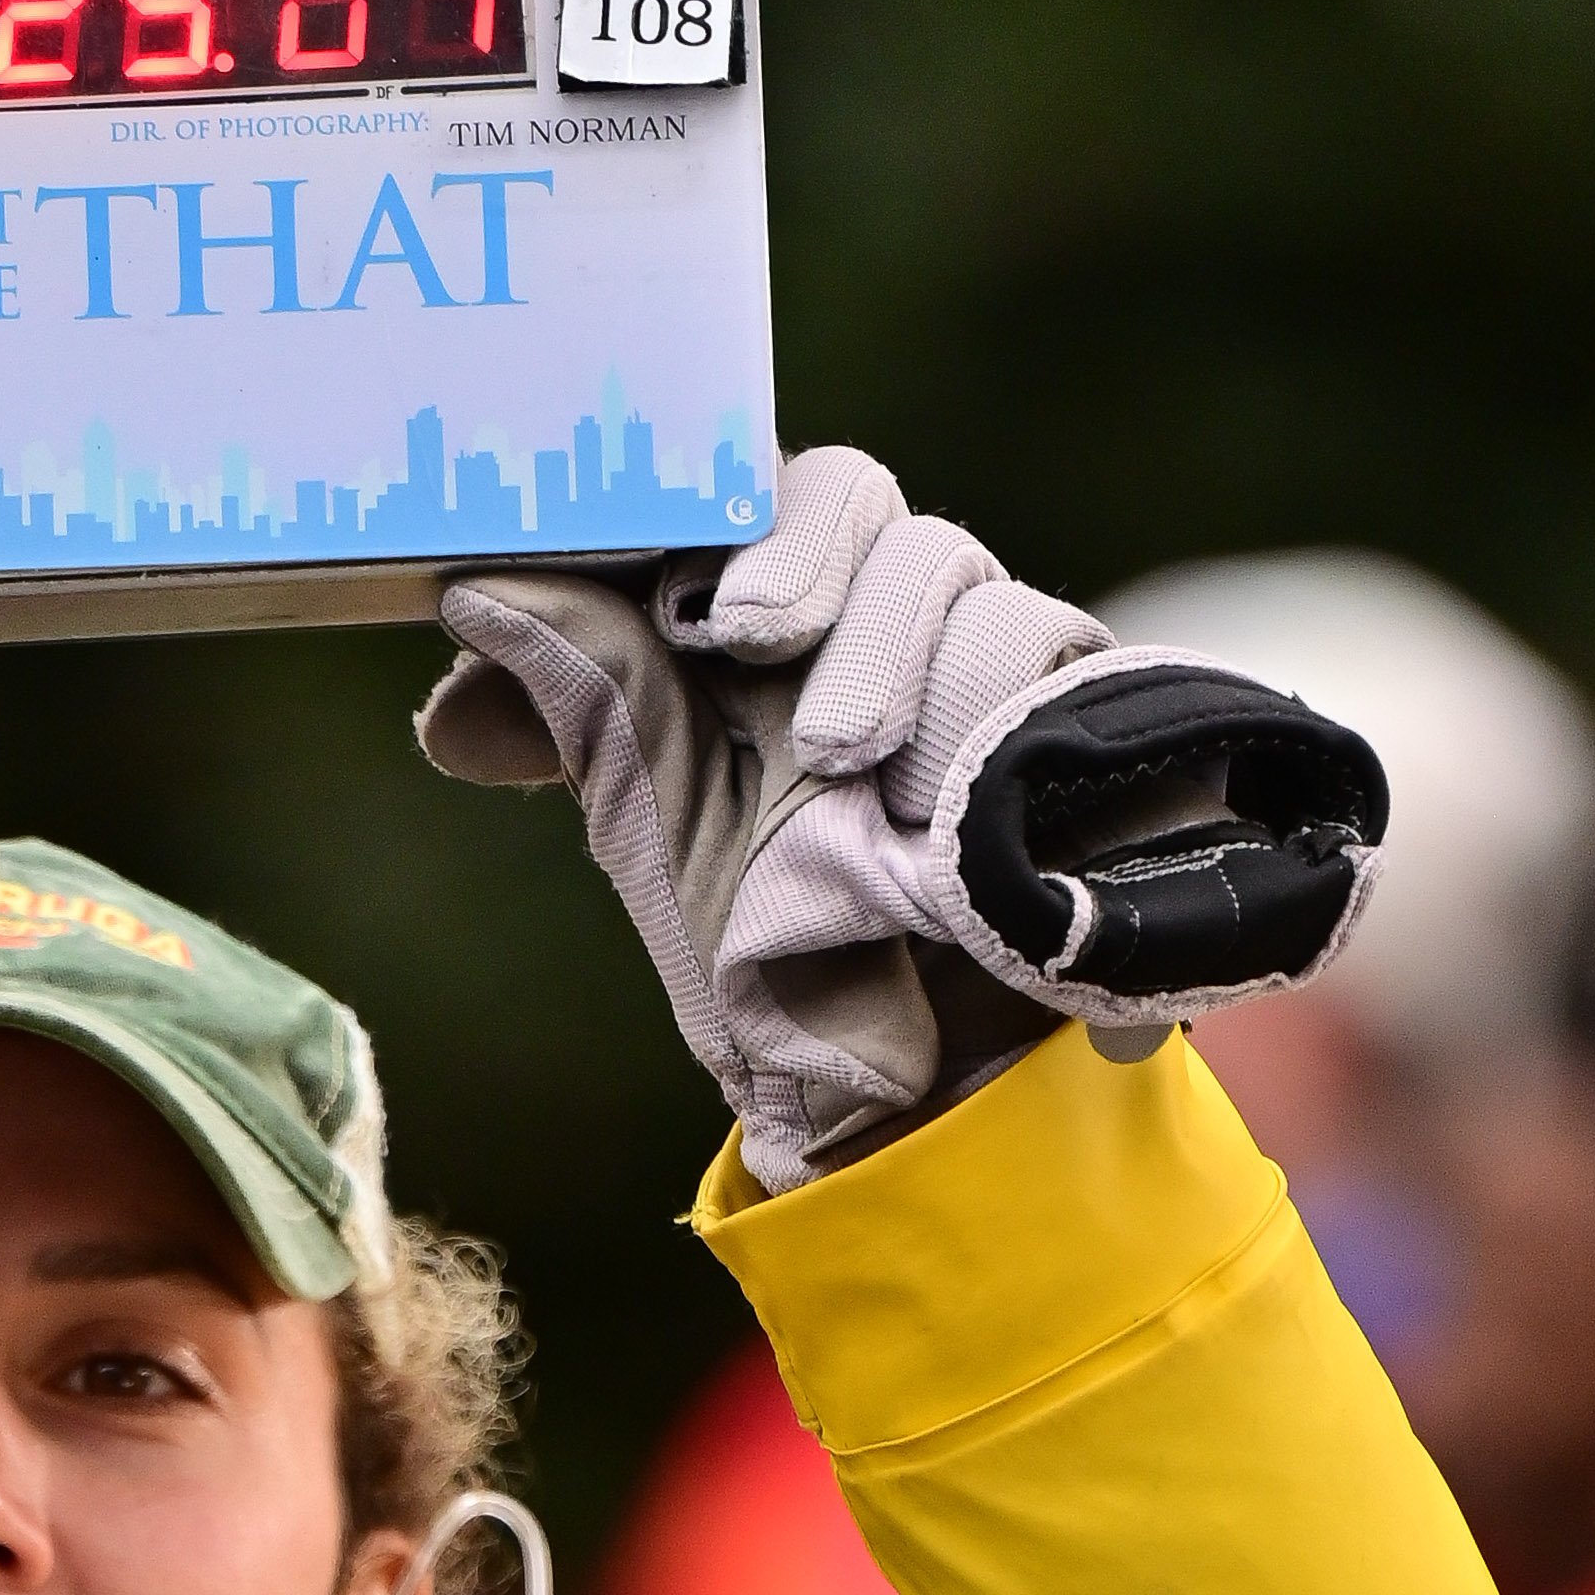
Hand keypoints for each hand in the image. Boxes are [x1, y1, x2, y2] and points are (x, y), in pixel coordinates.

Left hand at [416, 448, 1390, 1186]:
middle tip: (818, 739)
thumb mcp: (654, 818)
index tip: (721, 622)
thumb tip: (472, 591)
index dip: (774, 532)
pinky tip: (996, 839)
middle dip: (859, 621)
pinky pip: (1107, 703)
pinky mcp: (1122, 754)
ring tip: (888, 810)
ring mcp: (1025, 684)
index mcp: (799, 613)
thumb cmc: (763, 939)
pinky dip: (1043, 758)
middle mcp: (916, 625)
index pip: (806, 498)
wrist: (898, 1096)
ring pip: (1013, 613)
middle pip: (913, 539)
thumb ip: (580, 695)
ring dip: (942, 705)